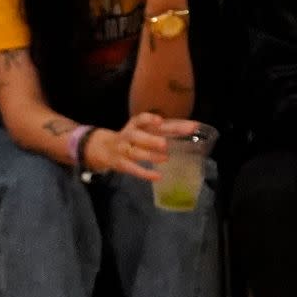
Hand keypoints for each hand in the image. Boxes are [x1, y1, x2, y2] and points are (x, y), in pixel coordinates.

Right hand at [85, 114, 199, 179]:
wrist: (104, 148)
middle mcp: (128, 135)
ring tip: (165, 158)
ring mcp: (124, 150)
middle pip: (138, 136)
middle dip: (151, 140)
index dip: (149, 119)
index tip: (160, 120)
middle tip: (165, 143)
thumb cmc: (133, 138)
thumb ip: (165, 129)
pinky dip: (145, 173)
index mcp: (135, 125)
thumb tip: (192, 127)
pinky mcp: (121, 164)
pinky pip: (132, 168)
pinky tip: (157, 176)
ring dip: (150, 155)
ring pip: (135, 153)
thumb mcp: (145, 130)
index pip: (141, 120)